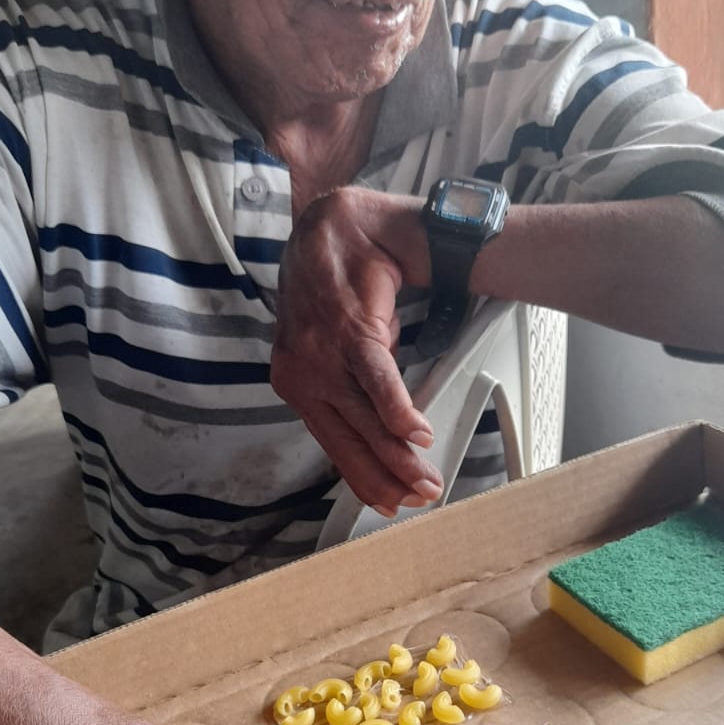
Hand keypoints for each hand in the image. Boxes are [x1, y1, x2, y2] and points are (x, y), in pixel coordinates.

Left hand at [271, 185, 442, 512]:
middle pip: (351, 440)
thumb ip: (356, 382)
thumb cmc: (338, 280)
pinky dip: (397, 410)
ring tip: (425, 477)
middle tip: (418, 497)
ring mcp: (324, 354)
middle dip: (388, 477)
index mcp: (298, 381)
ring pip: (365, 418)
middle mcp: (302, 374)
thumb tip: (385, 416)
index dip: (364, 476)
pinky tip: (415, 433)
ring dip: (400, 454)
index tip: (388, 500)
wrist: (337, 224)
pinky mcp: (351, 331)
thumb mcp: (340, 344)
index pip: (334, 442)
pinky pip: (376, 380)